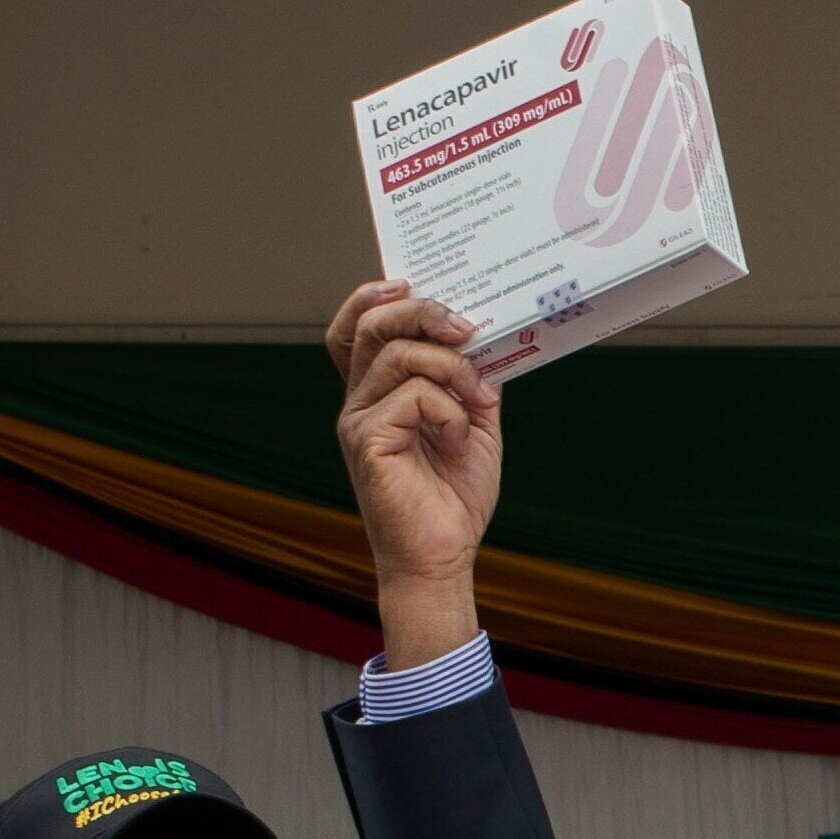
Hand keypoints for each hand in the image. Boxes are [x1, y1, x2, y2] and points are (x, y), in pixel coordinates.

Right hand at [326, 278, 505, 661]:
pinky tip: (458, 438)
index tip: (408, 282)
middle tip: (465, 326)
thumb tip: (483, 338)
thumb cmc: (454, 497)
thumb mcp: (476, 424)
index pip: (355, 329)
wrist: (444, 557)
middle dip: (422, 311)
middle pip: (373, 325)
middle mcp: (359, 400)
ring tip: (477, 401)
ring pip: (399, 355)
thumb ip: (472, 379)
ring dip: (452, 368)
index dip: (372, 297)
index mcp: (378, 392)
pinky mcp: (366, 440)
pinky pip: (411, 395)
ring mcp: (357, 419)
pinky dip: (448, 408)